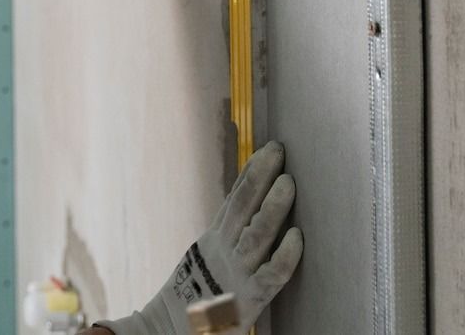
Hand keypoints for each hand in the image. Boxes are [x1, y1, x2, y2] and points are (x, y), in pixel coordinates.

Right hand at [98, 141, 302, 334]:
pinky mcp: (245, 300)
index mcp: (211, 242)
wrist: (167, 332)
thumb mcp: (201, 266)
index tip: (264, 152)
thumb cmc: (189, 304)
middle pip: (243, 205)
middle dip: (260, 175)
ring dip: (273, 206)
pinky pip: (270, 275)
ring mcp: (233, 273)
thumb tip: (242, 221)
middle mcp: (221, 251)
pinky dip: (285, 255)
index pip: (233, 201)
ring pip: (257, 232)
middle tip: (278, 150)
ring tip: (288, 183)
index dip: (250, 175)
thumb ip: (220, 245)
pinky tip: (297, 238)